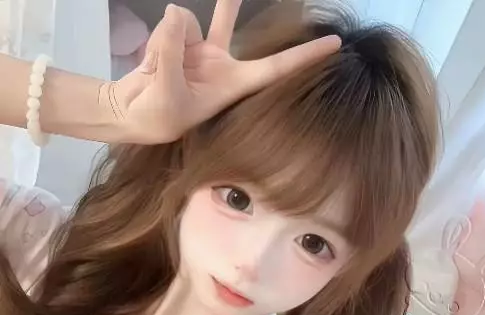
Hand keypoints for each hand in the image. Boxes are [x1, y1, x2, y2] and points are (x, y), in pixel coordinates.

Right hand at [105, 0, 340, 144]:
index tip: (335, 44)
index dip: (304, 57)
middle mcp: (220, 64)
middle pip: (232, 22)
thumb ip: (172, 48)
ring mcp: (198, 50)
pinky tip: (150, 63)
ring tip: (155, 68)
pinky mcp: (178, 41)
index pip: (275, 69)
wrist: (131, 115)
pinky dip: (157, 39)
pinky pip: (170, 24)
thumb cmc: (157, 117)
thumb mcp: (166, 89)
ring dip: (167, 39)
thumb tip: (177, 10)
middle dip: (231, 0)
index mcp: (231, 85)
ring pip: (188, 20)